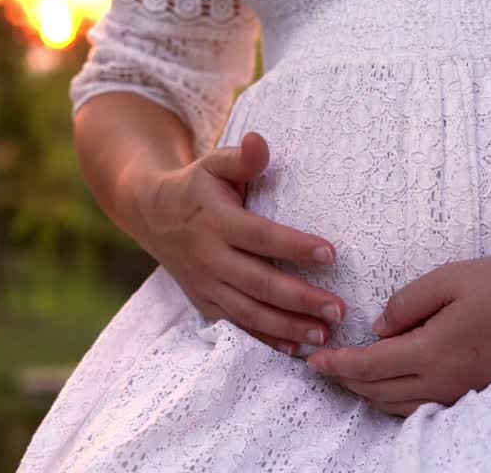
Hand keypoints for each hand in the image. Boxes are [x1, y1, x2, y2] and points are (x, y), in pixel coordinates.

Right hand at [133, 131, 345, 353]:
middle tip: (339, 309)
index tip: (331, 254)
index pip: (261, 236)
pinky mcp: (205, 304)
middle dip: (300, 299)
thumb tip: (259, 142)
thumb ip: (241, 158)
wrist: (152, 215)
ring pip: (250, 312)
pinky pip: (237, 327)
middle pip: (260, 283)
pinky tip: (295, 348)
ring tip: (324, 335)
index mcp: (217, 221)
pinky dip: (265, 340)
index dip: (295, 246)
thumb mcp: (213, 164)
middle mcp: (210, 257)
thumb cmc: (197, 186)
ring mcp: (207, 285)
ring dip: (288, 327)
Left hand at [305, 257, 490, 416]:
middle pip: (377, 392)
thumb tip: (379, 328)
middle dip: (345, 380)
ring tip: (348, 372)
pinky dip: (392, 397)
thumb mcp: (450, 278)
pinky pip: (419, 406)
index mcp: (433, 352)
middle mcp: (442, 382)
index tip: (313, 360)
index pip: (370, 366)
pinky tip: (387, 380)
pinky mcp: (470, 393)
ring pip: (397, 405)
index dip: (337, 364)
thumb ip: (407, 302)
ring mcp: (458, 393)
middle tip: (322, 366)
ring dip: (367, 391)